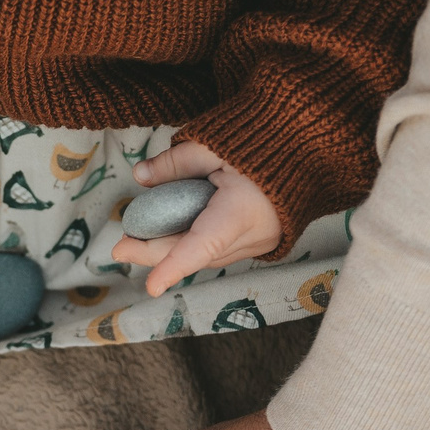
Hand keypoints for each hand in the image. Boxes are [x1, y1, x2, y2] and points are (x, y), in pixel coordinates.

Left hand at [110, 141, 282, 293]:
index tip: (151, 287)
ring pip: (207, 255)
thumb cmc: (262, 142)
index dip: (174, 266)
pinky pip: (219, 248)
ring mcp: (260, 243)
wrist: (309, 147)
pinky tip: (170, 232)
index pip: (204, 245)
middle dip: (155, 253)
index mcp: (244, 210)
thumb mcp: (213, 145)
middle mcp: (255, 235)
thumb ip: (175, 163)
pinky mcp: (260, 241)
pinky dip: (194, 243)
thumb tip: (140, 178)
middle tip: (120, 248)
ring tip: (137, 239)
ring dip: (172, 249)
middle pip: (196, 253)